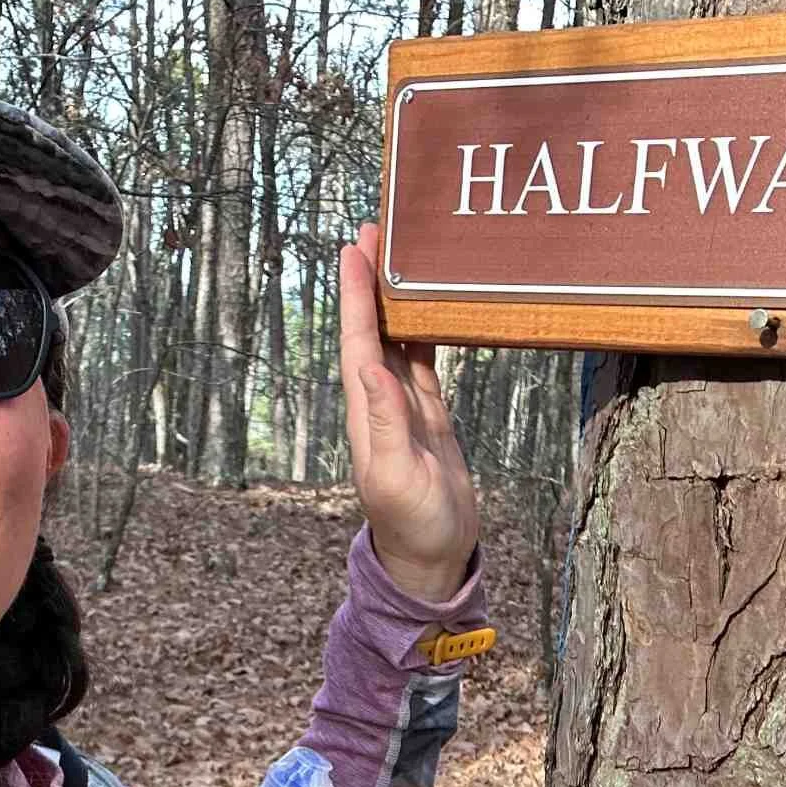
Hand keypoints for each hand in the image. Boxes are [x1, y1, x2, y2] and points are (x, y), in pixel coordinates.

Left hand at [338, 222, 479, 602]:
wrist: (432, 557)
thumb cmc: (413, 525)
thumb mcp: (396, 476)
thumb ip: (385, 424)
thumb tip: (371, 368)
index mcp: (367, 412)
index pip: (356, 341)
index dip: (353, 295)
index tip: (352, 249)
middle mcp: (379, 402)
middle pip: (371, 328)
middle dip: (370, 280)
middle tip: (376, 229)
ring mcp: (404, 407)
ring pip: (396, 338)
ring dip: (395, 299)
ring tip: (400, 254)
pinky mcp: (428, 417)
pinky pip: (423, 361)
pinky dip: (424, 330)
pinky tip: (430, 307)